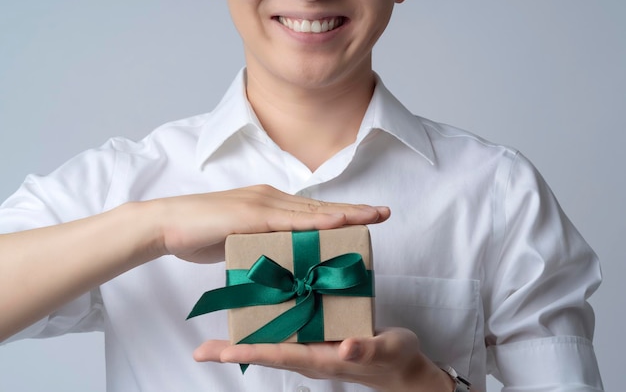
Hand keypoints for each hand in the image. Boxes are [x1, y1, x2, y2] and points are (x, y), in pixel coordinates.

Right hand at [150, 185, 389, 262]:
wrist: (167, 225)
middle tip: (384, 212)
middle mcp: (271, 199)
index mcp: (269, 205)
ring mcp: (262, 204)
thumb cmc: (199, 234)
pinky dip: (317, 220)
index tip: (365, 217)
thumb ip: (261, 245)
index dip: (340, 213)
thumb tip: (277, 259)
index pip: (311, 211)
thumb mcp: (239, 241)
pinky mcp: (251, 214)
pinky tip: (339, 221)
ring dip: (345, 213)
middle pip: (320, 207)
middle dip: (354, 210)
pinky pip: (290, 219)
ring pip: (312, 210)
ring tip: (373, 216)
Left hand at [192, 327, 453, 391]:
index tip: (224, 352)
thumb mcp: (387, 349)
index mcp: (322, 359)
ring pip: (274, 343)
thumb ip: (366, 349)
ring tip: (216, 335)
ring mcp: (314, 347)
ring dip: (245, 340)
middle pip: (267, 353)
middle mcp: (311, 355)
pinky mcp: (320, 336)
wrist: (404, 368)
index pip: (281, 356)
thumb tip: (343, 347)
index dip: (252, 353)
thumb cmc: (397, 359)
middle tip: (200, 351)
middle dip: (234, 352)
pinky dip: (269, 325)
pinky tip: (258, 312)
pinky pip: (289, 331)